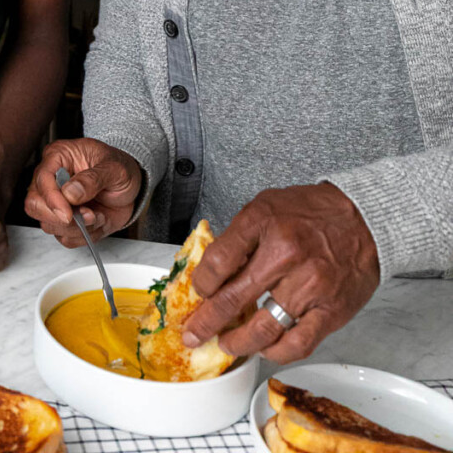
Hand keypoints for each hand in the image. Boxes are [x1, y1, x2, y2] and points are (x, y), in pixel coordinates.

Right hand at [24, 138, 142, 246]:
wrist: (130, 187)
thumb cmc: (119, 168)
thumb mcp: (114, 167)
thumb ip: (93, 178)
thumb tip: (69, 192)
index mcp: (58, 157)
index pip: (42, 180)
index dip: (52, 199)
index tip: (68, 213)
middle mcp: (52, 181)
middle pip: (35, 205)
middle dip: (61, 218)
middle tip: (88, 215)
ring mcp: (57, 203)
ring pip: (49, 225)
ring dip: (77, 228)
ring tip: (98, 215)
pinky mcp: (66, 222)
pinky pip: (65, 238)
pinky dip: (84, 236)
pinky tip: (98, 221)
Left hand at [181, 183, 379, 363]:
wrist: (364, 220)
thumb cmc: (313, 212)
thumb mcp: (266, 205)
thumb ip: (240, 235)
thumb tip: (213, 269)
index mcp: (265, 223)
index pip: (218, 260)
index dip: (201, 282)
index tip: (198, 292)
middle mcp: (286, 255)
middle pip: (233, 299)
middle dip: (206, 322)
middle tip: (193, 333)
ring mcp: (310, 286)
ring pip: (263, 329)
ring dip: (238, 343)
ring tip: (226, 344)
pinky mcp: (330, 311)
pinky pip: (297, 343)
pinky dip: (276, 352)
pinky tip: (264, 348)